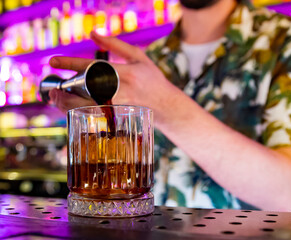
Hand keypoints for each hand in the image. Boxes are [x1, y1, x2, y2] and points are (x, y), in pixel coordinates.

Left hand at [49, 31, 180, 122]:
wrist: (166, 105)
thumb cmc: (152, 79)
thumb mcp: (139, 57)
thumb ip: (116, 45)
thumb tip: (92, 34)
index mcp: (127, 72)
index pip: (94, 66)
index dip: (72, 63)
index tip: (53, 61)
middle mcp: (124, 90)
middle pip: (87, 91)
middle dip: (65, 92)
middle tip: (53, 89)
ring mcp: (121, 106)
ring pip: (88, 107)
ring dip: (68, 105)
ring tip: (57, 99)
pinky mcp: (119, 117)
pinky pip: (94, 115)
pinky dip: (79, 112)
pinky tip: (71, 108)